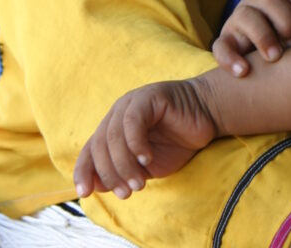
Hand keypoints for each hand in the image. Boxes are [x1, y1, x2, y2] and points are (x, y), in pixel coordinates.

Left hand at [73, 77, 217, 199]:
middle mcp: (118, 113)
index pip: (90, 150)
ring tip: (140, 182)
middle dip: (110, 175)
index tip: (85, 193)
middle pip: (100, 146)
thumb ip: (122, 172)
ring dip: (124, 165)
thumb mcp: (145, 166)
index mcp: (113, 128)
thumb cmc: (177, 142)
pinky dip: (136, 145)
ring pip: (114, 137)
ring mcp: (131, 102)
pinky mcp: (147, 97)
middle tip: (127, 193)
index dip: (83, 171)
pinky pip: (132, 122)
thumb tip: (94, 186)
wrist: (207, 117)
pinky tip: (147, 159)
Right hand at [213, 0, 290, 75]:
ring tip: (275, 56)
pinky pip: (221, 46)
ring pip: (246, 16)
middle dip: (286, 20)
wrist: (254, 58)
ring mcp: (238, 20)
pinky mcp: (224, 41)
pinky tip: (244, 72)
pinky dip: (231, 58)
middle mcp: (257, 2)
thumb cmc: (286, 38)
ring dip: (262, 35)